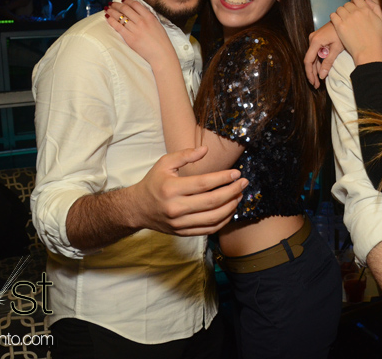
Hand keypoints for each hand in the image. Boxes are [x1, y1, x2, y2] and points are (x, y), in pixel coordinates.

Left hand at [105, 0, 175, 67]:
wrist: (161, 54)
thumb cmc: (162, 42)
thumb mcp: (158, 25)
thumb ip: (149, 18)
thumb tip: (139, 12)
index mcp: (149, 17)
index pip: (135, 4)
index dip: (127, 1)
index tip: (122, 1)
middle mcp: (142, 21)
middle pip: (125, 9)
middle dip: (116, 5)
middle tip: (111, 4)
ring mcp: (135, 30)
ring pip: (120, 16)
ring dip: (112, 11)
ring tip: (107, 9)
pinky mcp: (130, 38)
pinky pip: (118, 27)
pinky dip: (111, 21)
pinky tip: (107, 17)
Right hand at [131, 146, 246, 235]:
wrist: (137, 209)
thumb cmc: (153, 183)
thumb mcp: (164, 163)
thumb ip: (185, 155)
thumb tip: (205, 149)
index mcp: (171, 188)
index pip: (204, 184)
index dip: (223, 178)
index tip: (236, 173)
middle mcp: (176, 208)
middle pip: (212, 202)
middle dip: (232, 191)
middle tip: (243, 183)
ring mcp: (179, 223)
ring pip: (213, 218)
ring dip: (231, 207)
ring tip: (239, 195)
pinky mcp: (182, 232)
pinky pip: (208, 230)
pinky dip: (223, 221)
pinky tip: (230, 210)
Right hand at [305, 22, 344, 87]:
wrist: (346, 19)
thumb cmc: (342, 33)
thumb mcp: (336, 48)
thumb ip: (328, 62)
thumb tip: (322, 76)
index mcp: (315, 41)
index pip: (308, 61)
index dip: (310, 73)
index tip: (314, 83)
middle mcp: (312, 39)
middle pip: (310, 60)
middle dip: (313, 73)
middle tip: (317, 85)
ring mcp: (314, 38)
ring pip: (313, 57)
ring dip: (316, 69)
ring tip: (319, 81)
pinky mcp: (318, 39)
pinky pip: (316, 53)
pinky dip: (319, 62)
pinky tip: (321, 70)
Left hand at [330, 0, 381, 65]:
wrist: (369, 52)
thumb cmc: (377, 39)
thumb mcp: (381, 21)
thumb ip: (375, 8)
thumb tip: (367, 0)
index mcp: (366, 10)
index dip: (355, 3)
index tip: (354, 9)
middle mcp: (356, 12)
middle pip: (347, 4)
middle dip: (348, 9)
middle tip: (349, 17)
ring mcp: (347, 19)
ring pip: (339, 9)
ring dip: (341, 13)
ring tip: (343, 20)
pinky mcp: (340, 26)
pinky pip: (333, 15)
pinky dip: (334, 17)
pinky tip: (337, 22)